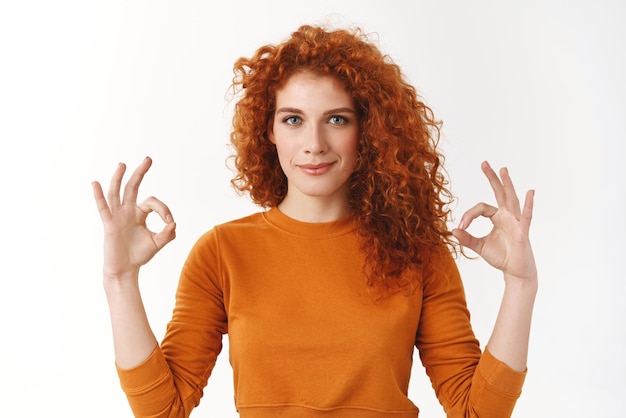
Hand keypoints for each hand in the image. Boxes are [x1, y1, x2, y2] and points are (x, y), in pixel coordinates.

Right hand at [92, 157, 175, 279]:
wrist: (125, 269)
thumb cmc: (139, 255)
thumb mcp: (157, 244)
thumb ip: (167, 234)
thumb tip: (173, 223)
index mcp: (140, 214)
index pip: (152, 202)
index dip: (163, 209)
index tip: (170, 222)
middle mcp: (128, 211)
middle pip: (133, 187)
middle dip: (140, 173)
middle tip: (149, 159)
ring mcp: (117, 216)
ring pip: (117, 193)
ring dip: (119, 179)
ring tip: (122, 165)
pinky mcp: (109, 224)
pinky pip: (103, 208)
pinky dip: (99, 196)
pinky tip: (95, 184)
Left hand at [452, 161, 536, 282]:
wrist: (515, 272)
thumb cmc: (501, 257)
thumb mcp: (479, 247)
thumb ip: (466, 238)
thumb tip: (452, 230)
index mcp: (498, 218)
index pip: (481, 208)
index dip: (469, 215)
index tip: (461, 225)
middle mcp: (508, 216)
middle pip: (499, 193)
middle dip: (492, 178)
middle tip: (484, 163)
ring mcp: (516, 222)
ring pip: (511, 199)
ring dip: (507, 184)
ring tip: (503, 170)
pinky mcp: (522, 232)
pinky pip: (526, 216)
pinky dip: (528, 205)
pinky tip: (530, 192)